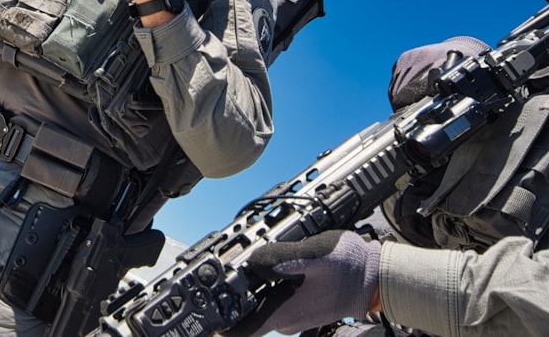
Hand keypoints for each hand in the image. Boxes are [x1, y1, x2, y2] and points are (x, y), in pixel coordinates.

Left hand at [226, 230, 380, 336]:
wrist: (376, 278)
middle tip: (230, 265)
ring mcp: (293, 314)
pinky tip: (272, 264)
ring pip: (261, 302)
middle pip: (248, 311)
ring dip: (253, 284)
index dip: (222, 323)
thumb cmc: (350, 267)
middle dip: (237, 291)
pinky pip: (274, 298)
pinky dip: (267, 283)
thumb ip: (282, 258)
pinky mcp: (298, 306)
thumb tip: (253, 263)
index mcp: (285, 312)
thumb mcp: (314, 254)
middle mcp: (286, 319)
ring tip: (254, 259)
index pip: (244, 329)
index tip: (209, 309)